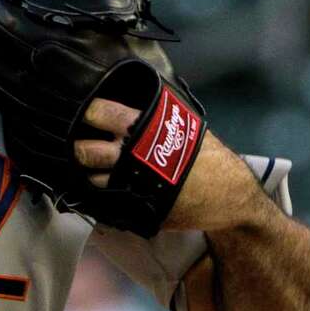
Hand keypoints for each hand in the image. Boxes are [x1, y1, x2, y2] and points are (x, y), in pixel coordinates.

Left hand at [73, 98, 267, 234]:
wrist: (229, 197)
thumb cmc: (210, 158)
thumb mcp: (186, 127)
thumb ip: (157, 117)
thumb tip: (133, 101)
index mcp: (145, 130)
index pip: (103, 114)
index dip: (91, 113)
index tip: (89, 115)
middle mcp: (131, 157)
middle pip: (86, 150)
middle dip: (80, 148)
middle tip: (84, 145)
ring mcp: (129, 186)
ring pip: (91, 178)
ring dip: (89, 173)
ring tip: (98, 168)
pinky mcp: (132, 210)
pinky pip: (104, 201)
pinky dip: (102, 194)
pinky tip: (108, 186)